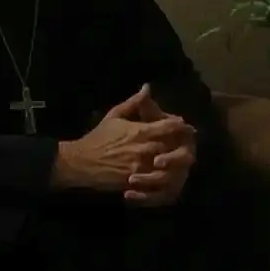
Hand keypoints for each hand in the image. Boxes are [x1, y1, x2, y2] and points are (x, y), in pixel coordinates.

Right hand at [55, 85, 193, 192]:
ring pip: (169, 166)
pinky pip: (157, 182)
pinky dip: (165, 178)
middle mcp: (145, 149)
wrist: (80, 163)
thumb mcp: (114, 116)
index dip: (182, 125)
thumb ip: (134, 102)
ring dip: (176, 162)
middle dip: (183, 144)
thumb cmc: (98, 138)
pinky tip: (168, 175)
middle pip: (175, 147)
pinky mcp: (137, 182)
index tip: (186, 126)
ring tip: (180, 160)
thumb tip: (147, 88)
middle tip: (189, 143)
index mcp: (141, 131)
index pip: (171, 126)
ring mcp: (142, 167)